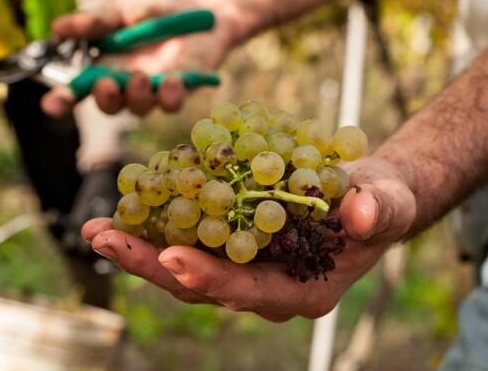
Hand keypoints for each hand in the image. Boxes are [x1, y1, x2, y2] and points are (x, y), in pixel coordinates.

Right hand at [41, 0, 235, 117]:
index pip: (78, 88)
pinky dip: (170, 96)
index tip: (50, 106)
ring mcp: (154, 89)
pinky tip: (171, 79)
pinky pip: (172, 103)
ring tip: (140, 75)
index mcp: (104, 64)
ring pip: (139, 108)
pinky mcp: (182, 89)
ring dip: (136, 96)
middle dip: (103, 100)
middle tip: (105, 84)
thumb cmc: (155, 8)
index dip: (62, 100)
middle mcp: (125, 83)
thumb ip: (95, 20)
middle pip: (108, 105)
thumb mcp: (121, 7)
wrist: (201, 7)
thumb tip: (58, 27)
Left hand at [81, 156, 416, 321]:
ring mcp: (245, 270)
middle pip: (202, 287)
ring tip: (97, 230)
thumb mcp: (390, 202)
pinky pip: (189, 243)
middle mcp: (266, 290)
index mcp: (304, 291)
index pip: (251, 291)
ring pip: (185, 270)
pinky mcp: (232, 247)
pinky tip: (122, 211)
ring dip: (140, 251)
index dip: (213, 278)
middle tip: (107, 241)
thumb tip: (359, 214)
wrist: (367, 197)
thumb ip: (379, 210)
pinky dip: (155, 229)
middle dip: (152, 266)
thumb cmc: (383, 202)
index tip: (174, 257)